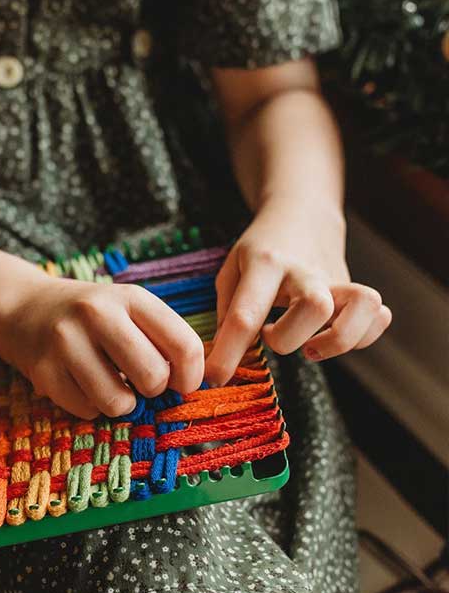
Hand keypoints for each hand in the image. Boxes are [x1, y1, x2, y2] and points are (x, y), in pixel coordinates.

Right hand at [2, 276, 204, 419]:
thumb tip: (193, 386)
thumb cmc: (93, 317)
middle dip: (153, 389)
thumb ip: (163, 339)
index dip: (191, 376)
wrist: (26, 309)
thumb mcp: (130, 310)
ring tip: (110, 383)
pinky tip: (82, 383)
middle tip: (139, 380)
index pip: (184, 345)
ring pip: (119, 402)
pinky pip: (87, 411)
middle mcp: (96, 314)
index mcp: (130, 297)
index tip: (182, 383)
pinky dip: (91, 406)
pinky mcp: (44, 371)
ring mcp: (66, 342)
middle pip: (153, 378)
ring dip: (122, 403)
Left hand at [204, 200, 391, 385]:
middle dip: (289, 339)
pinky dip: (362, 336)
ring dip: (337, 339)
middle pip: (315, 308)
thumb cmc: (260, 249)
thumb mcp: (231, 270)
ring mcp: (335, 279)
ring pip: (362, 305)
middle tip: (270, 335)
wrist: (302, 213)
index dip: (228, 354)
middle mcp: (304, 271)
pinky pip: (378, 316)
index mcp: (264, 264)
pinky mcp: (353, 289)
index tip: (214, 378)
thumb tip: (221, 358)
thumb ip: (227, 312)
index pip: (246, 315)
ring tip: (310, 346)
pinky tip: (332, 335)